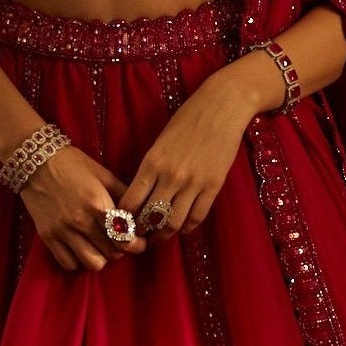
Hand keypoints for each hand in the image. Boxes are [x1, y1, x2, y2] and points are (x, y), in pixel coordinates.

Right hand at [17, 145, 147, 272]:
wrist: (36, 161)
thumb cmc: (74, 165)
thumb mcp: (104, 175)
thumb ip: (124, 195)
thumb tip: (141, 214)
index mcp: (98, 204)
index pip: (125, 238)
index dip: (136, 244)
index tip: (137, 241)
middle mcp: (81, 221)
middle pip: (112, 253)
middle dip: (119, 248)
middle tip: (117, 240)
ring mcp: (63, 231)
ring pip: (93, 264)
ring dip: (101, 257)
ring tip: (99, 246)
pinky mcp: (48, 237)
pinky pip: (69, 264)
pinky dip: (79, 261)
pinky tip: (81, 248)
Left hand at [117, 65, 263, 241]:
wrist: (222, 106)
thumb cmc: (188, 118)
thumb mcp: (160, 141)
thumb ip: (151, 168)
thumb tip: (142, 194)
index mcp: (152, 162)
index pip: (131, 201)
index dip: (124, 219)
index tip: (122, 225)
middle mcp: (170, 176)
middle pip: (150, 217)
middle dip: (142, 232)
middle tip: (139, 238)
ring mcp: (193, 182)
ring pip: (173, 222)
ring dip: (164, 235)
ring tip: (159, 238)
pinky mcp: (213, 185)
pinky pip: (197, 216)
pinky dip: (188, 227)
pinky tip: (183, 228)